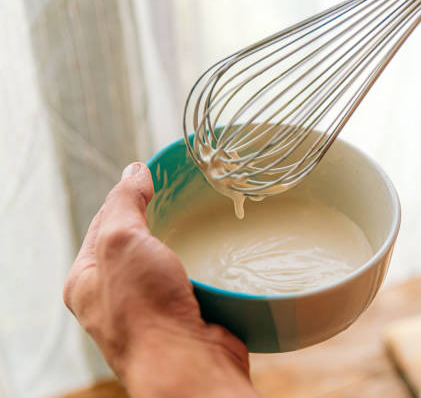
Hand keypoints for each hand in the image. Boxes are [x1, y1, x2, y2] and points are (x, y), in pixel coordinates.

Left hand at [63, 162, 257, 396]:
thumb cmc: (146, 309)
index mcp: (87, 280)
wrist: (189, 365)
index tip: (151, 174)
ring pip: (169, 263)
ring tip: (203, 221)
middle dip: (158, 219)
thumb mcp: (122, 240)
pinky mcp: (186, 318)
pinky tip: (218, 255)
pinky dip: (205, 267)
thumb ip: (124, 201)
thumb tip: (135, 171)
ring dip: (185, 244)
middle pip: (137, 243)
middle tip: (181, 196)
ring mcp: (153, 310)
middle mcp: (115, 298)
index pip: (104, 222)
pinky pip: (195, 282)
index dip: (125, 194)